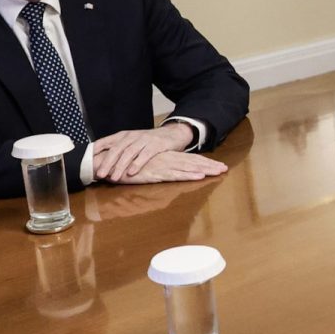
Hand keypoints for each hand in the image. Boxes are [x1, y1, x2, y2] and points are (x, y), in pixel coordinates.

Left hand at [92, 123, 196, 181]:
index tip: (87, 162)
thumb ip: (119, 150)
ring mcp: (144, 140)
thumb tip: (101, 163)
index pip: (105, 142)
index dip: (96, 151)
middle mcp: (132, 136)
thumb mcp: (133, 142)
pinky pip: (145, 155)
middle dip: (107, 163)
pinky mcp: (156, 145)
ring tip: (114, 178)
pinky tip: (132, 172)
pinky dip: (138, 164)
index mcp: (123, 135)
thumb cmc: (150, 141)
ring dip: (120, 166)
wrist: (173, 134)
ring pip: (129, 153)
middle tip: (100, 174)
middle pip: (116, 149)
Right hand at [109, 151, 226, 185]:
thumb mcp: (147, 168)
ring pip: (187, 167)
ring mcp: (161, 166)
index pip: (190, 159)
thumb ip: (160, 169)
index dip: (205, 162)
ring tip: (218, 171)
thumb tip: (172, 172)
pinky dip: (188, 175)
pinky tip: (199, 176)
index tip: (219, 165)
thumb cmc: (128, 166)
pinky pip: (175, 175)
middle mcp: (166, 160)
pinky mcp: (155, 173)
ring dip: (204, 169)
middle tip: (225, 168)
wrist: (109, 162)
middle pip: (193, 162)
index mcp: (166, 158)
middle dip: (210, 165)